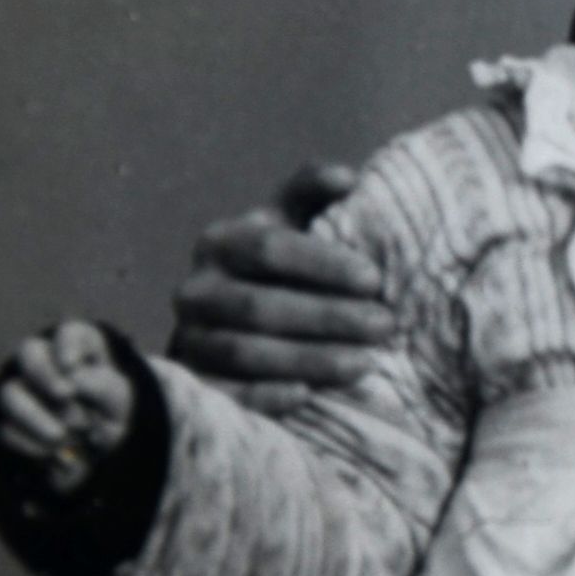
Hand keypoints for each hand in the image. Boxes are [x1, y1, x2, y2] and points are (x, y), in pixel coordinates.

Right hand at [0, 321, 137, 494]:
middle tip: (64, 394)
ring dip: (34, 415)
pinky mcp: (10, 424)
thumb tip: (73, 379)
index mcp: (81, 350)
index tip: (73, 365)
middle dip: (43, 372)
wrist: (104, 458)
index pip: (71, 332)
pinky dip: (30, 443)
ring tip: (62, 436)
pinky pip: (6, 429)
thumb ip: (104, 385)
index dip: (67, 345)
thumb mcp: (121, 400)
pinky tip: (53, 452)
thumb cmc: (113, 416)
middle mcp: (46, 364)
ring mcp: (23, 393)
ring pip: (10, 393)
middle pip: (28, 352)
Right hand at [168, 163, 389, 410]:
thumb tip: (348, 179)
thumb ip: (315, 194)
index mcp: (222, 242)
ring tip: (365, 364)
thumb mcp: (293, 223)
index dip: (324, 264)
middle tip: (385, 327)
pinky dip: (262, 396)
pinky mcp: (192, 382)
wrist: (228, 324)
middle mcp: (195, 289)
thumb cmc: (280, 268)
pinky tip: (305, 396)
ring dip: (308, 359)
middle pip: (260, 306)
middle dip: (328, 317)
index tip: (376, 280)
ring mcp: (189, 337)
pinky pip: (222, 394)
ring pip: (244, 352)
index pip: (270, 248)